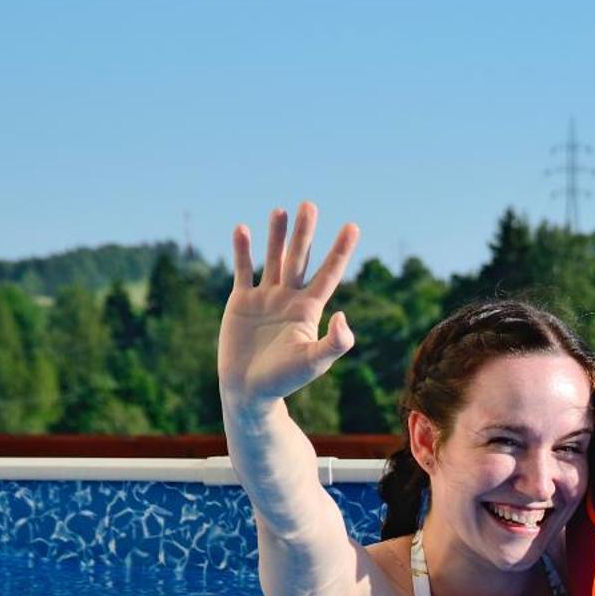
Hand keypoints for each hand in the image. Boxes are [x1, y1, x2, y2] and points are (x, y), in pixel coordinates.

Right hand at [218, 203, 359, 405]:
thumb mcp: (313, 362)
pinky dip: (243, 250)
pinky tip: (243, 230)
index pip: (328, 274)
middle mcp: (289, 299)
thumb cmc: (284, 381)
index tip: (353, 226)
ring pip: (272, 260)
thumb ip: (334, 342)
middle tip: (309, 205)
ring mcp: (265, 298)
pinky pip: (243, 271)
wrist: (248, 391)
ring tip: (280, 210)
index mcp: (308, 310)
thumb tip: (342, 315)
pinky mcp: (241, 302)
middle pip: (299, 259)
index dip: (341, 251)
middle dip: (304, 233)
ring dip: (276, 236)